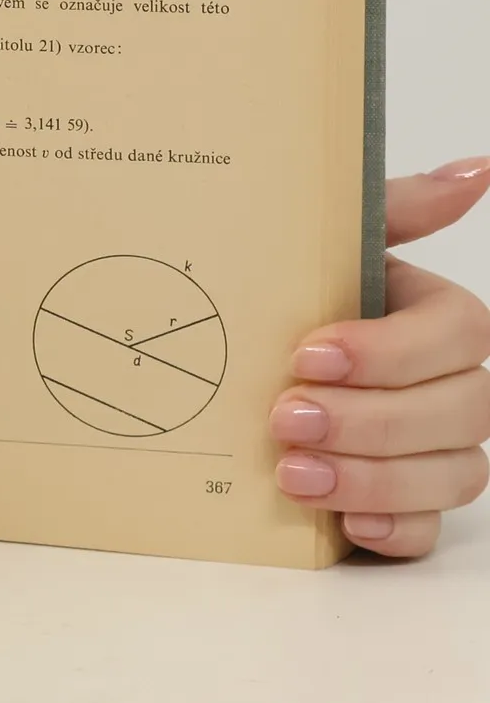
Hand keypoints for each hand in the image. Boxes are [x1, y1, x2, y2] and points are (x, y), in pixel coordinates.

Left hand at [271, 159, 489, 556]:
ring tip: (293, 473)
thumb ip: (397, 207)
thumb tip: (474, 171)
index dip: (390, 350)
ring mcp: (435, 448)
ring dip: (371, 478)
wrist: (237, 343)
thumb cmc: (298, 287)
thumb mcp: (333, 240)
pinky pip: (426, 531)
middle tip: (287, 416)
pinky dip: (391, 528)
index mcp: (437, 317)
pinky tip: (346, 523)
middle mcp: (450, 385)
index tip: (308, 353)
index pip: (458, 336)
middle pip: (458, 413)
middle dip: (371, 421)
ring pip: (449, 475)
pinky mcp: (406, 502)